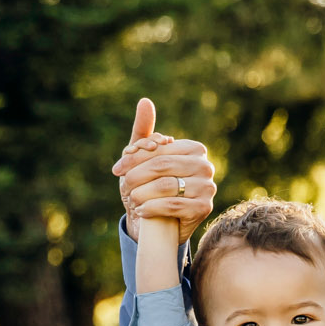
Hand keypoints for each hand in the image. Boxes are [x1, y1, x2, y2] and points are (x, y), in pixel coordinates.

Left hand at [112, 98, 216, 245]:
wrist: (161, 224)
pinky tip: (141, 211)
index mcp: (194, 149)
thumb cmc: (152, 187)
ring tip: (133, 199)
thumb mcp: (145, 160)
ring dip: (142, 194)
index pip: (159, 150)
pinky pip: (172, 205)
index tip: (116, 169)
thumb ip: (144, 132)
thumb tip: (144, 101)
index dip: (134, 158)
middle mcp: (205, 166)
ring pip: (166, 186)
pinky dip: (151, 208)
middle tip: (124, 185)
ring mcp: (208, 188)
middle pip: (162, 166)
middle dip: (136, 176)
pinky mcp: (204, 209)